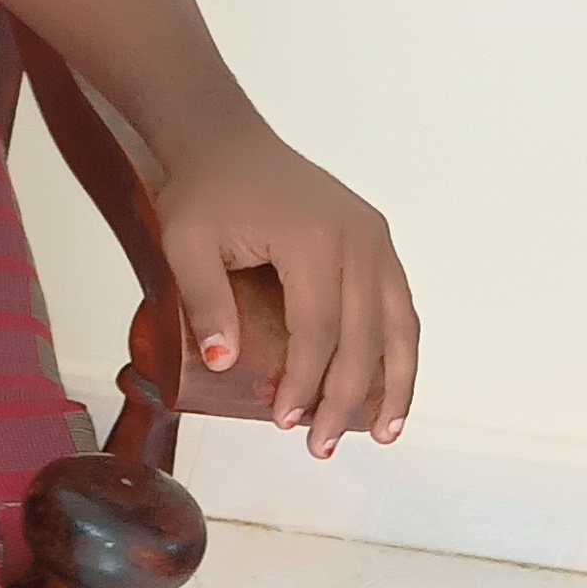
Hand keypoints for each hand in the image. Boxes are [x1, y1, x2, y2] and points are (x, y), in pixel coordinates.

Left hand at [155, 115, 415, 456]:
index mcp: (314, 239)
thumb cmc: (205, 192)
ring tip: (383, 433)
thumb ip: (205, 301)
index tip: (284, 422)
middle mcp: (358, 238)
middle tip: (323, 446)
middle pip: (364, 336)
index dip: (305, 383)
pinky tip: (391, 386)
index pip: (318, 331)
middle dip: (347, 399)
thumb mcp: (186, 244)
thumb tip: (223, 363)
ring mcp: (374, 237)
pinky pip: (398, 304)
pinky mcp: (376, 241)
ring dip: (394, 383)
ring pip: (399, 324)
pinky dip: (399, 348)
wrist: (226, 141)